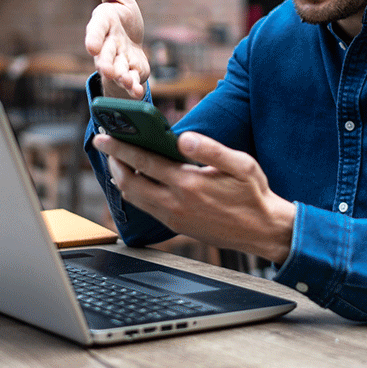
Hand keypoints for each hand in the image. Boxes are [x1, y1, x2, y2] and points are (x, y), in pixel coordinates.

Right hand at [85, 0, 149, 98]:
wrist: (132, 40)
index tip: (91, 46)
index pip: (97, 30)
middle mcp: (108, 45)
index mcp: (103, 24)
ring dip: (121, 76)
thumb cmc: (122, 16)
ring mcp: (119, 61)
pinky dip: (133, 86)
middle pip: (105, 55)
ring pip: (118, 70)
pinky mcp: (132, 72)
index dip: (94, 37)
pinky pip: (131, 80)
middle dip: (106, 62)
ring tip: (125, 80)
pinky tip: (138, 91)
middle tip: (105, 68)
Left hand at [92, 131, 295, 263]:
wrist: (263, 231)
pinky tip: (138, 180)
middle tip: (107, 146)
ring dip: (122, 179)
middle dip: (114, 163)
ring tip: (119, 160)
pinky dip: (135, 192)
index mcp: (189, 184)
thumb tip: (182, 138)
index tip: (104, 137)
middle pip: (129, 184)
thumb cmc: (253, 195)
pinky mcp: (176, 226)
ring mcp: (174, 218)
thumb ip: (211, 150)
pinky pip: (146, 208)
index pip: (144, 162)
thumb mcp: (241, 165)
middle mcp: (176, 204)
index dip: (120, 148)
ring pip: (134, 199)